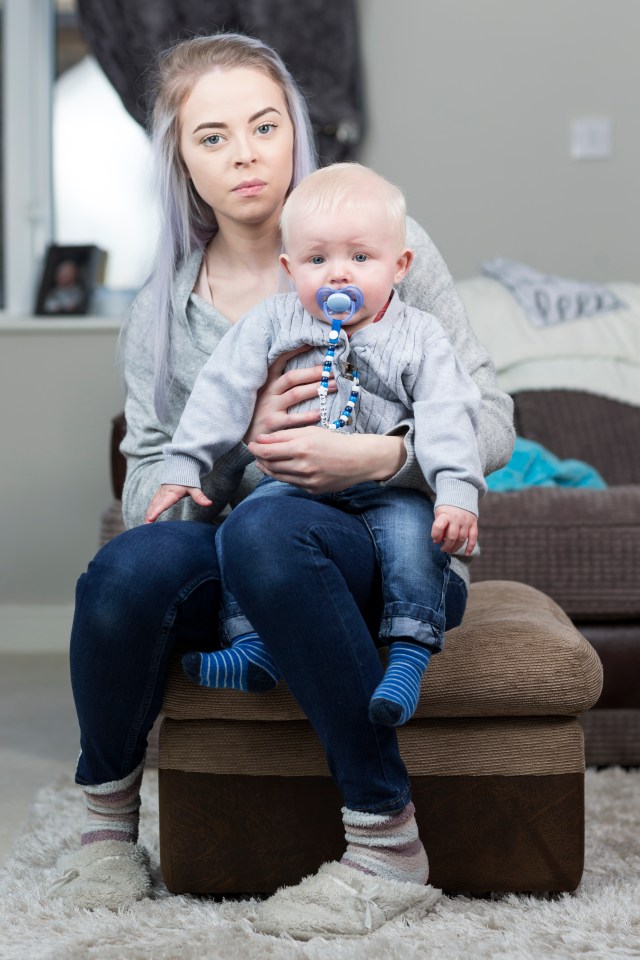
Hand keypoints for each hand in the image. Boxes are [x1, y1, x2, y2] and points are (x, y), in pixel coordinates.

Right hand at [145, 484, 212, 522]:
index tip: (151, 519)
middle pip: (156, 506)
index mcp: (172, 493)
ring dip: (148, 513)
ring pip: (153, 504)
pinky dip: (150, 509)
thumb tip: (209, 503)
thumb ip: (200, 497)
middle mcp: (164, 494)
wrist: (180, 469)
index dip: (157, 512)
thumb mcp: (194, 488)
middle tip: (146, 525)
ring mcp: (160, 493)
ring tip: (145, 524)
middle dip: (150, 515)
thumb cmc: (187, 480)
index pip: (164, 504)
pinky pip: (153, 503)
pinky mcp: (159, 494)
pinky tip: (148, 517)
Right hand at [243, 346, 336, 443]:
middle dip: (314, 372)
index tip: (312, 343)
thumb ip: (278, 383)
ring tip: (334, 386)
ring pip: (296, 394)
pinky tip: (321, 413)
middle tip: (333, 370)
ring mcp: (270, 407)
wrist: (244, 436)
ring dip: (316, 389)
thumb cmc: (258, 412)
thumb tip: (302, 371)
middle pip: (293, 377)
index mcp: (267, 382)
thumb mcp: (262, 393)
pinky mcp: (272, 423)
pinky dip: (307, 415)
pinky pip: (292, 418)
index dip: (294, 351)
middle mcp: (268, 392)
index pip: (279, 361)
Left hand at [248, 427, 405, 493]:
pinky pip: (291, 483)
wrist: (359, 460)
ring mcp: (308, 481)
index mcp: (301, 448)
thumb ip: (284, 435)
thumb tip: (261, 440)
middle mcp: (303, 467)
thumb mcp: (310, 431)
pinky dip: (284, 475)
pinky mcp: (312, 490)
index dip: (255, 449)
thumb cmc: (334, 441)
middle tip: (256, 453)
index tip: (251, 445)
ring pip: (278, 476)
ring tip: (265, 461)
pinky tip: (282, 468)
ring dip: (268, 469)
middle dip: (259, 459)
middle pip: (270, 466)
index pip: (267, 452)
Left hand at [432, 505, 477, 554]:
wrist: (460, 495)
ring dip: (456, 547)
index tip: (435, 540)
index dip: (435, 535)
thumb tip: (438, 541)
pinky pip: (473, 537)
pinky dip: (470, 546)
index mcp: (446, 514)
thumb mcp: (439, 514)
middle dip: (446, 546)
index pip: (439, 526)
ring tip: (450, 550)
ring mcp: (466, 521)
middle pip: (452, 536)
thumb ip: (438, 526)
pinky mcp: (474, 523)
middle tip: (443, 549)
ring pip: (462, 538)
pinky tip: (467, 553)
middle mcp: (457, 518)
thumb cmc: (446, 508)